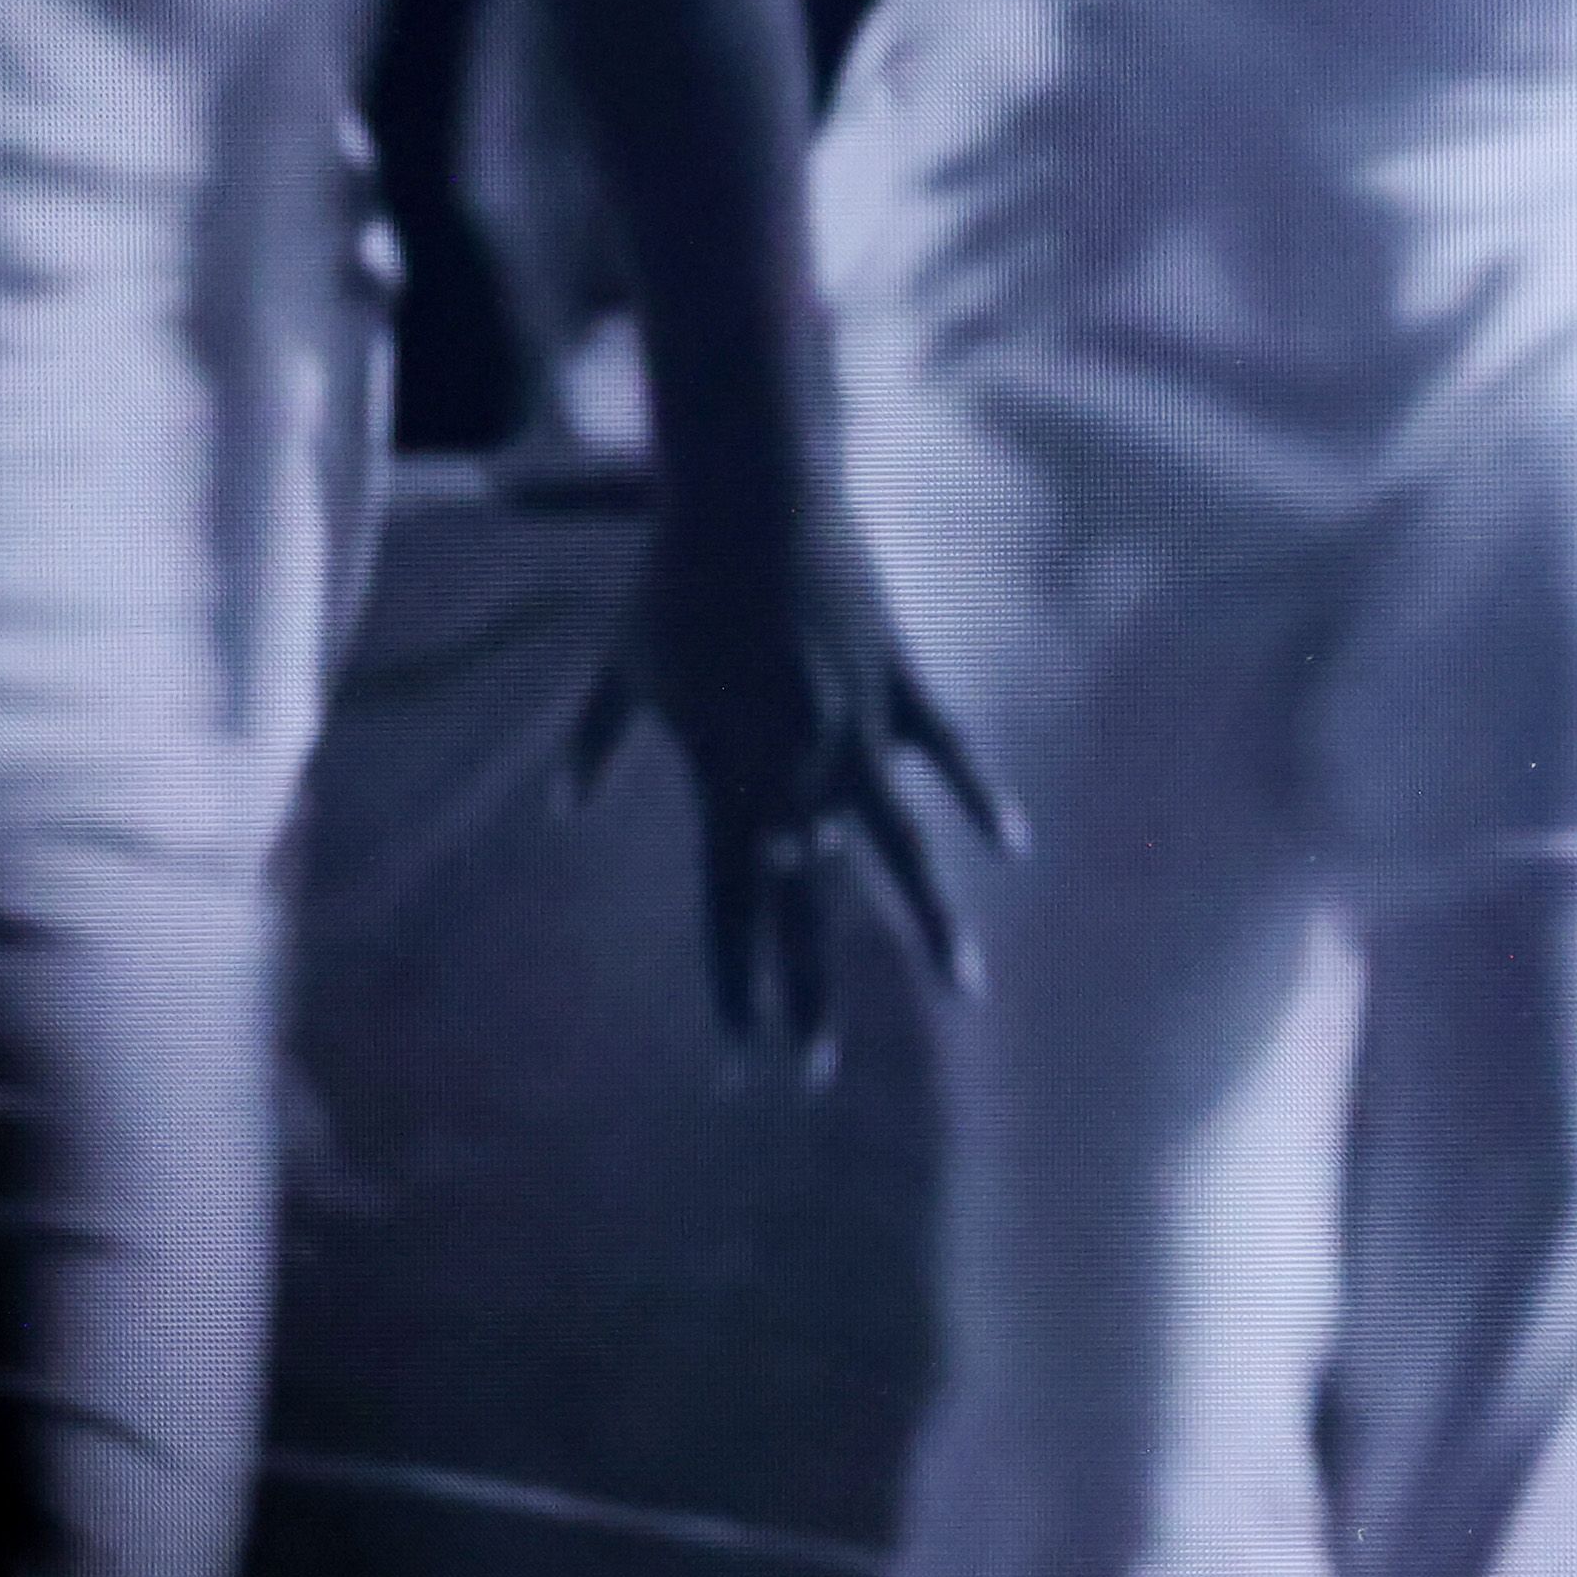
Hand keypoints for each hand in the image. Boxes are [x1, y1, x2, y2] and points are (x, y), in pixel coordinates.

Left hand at [568, 497, 1019, 1064]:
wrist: (744, 496)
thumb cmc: (671, 577)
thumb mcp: (623, 666)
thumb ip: (596, 743)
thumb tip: (564, 811)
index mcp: (727, 778)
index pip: (729, 910)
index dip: (733, 989)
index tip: (738, 1061)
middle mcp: (797, 774)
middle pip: (807, 909)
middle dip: (808, 998)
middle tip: (813, 1080)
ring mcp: (858, 735)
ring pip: (899, 852)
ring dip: (929, 929)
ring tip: (965, 995)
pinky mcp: (901, 687)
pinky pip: (945, 754)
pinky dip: (977, 799)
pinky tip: (1012, 848)